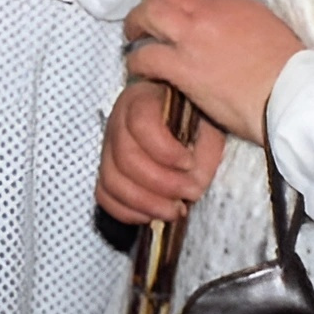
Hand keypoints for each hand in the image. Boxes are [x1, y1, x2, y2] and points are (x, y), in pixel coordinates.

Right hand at [96, 80, 224, 225]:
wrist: (185, 127)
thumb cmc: (197, 125)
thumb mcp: (208, 130)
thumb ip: (203, 154)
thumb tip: (191, 185)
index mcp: (143, 99)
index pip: (140, 123)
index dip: (165, 150)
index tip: (189, 162)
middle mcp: (117, 120)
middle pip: (125, 158)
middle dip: (162, 183)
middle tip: (190, 193)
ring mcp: (107, 147)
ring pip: (112, 181)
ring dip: (146, 203)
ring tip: (174, 210)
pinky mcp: (106, 171)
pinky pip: (104, 196)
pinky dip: (128, 211)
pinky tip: (153, 214)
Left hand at [121, 0, 306, 145]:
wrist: (292, 96)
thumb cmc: (291, 71)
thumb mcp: (271, 27)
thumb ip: (244, 19)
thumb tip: (230, 27)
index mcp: (235, 0)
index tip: (177, 8)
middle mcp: (210, 11)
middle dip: (151, 3)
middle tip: (145, 20)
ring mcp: (193, 37)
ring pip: (150, 14)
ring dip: (137, 24)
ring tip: (134, 37)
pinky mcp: (183, 67)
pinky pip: (147, 55)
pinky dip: (138, 61)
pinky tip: (139, 69)